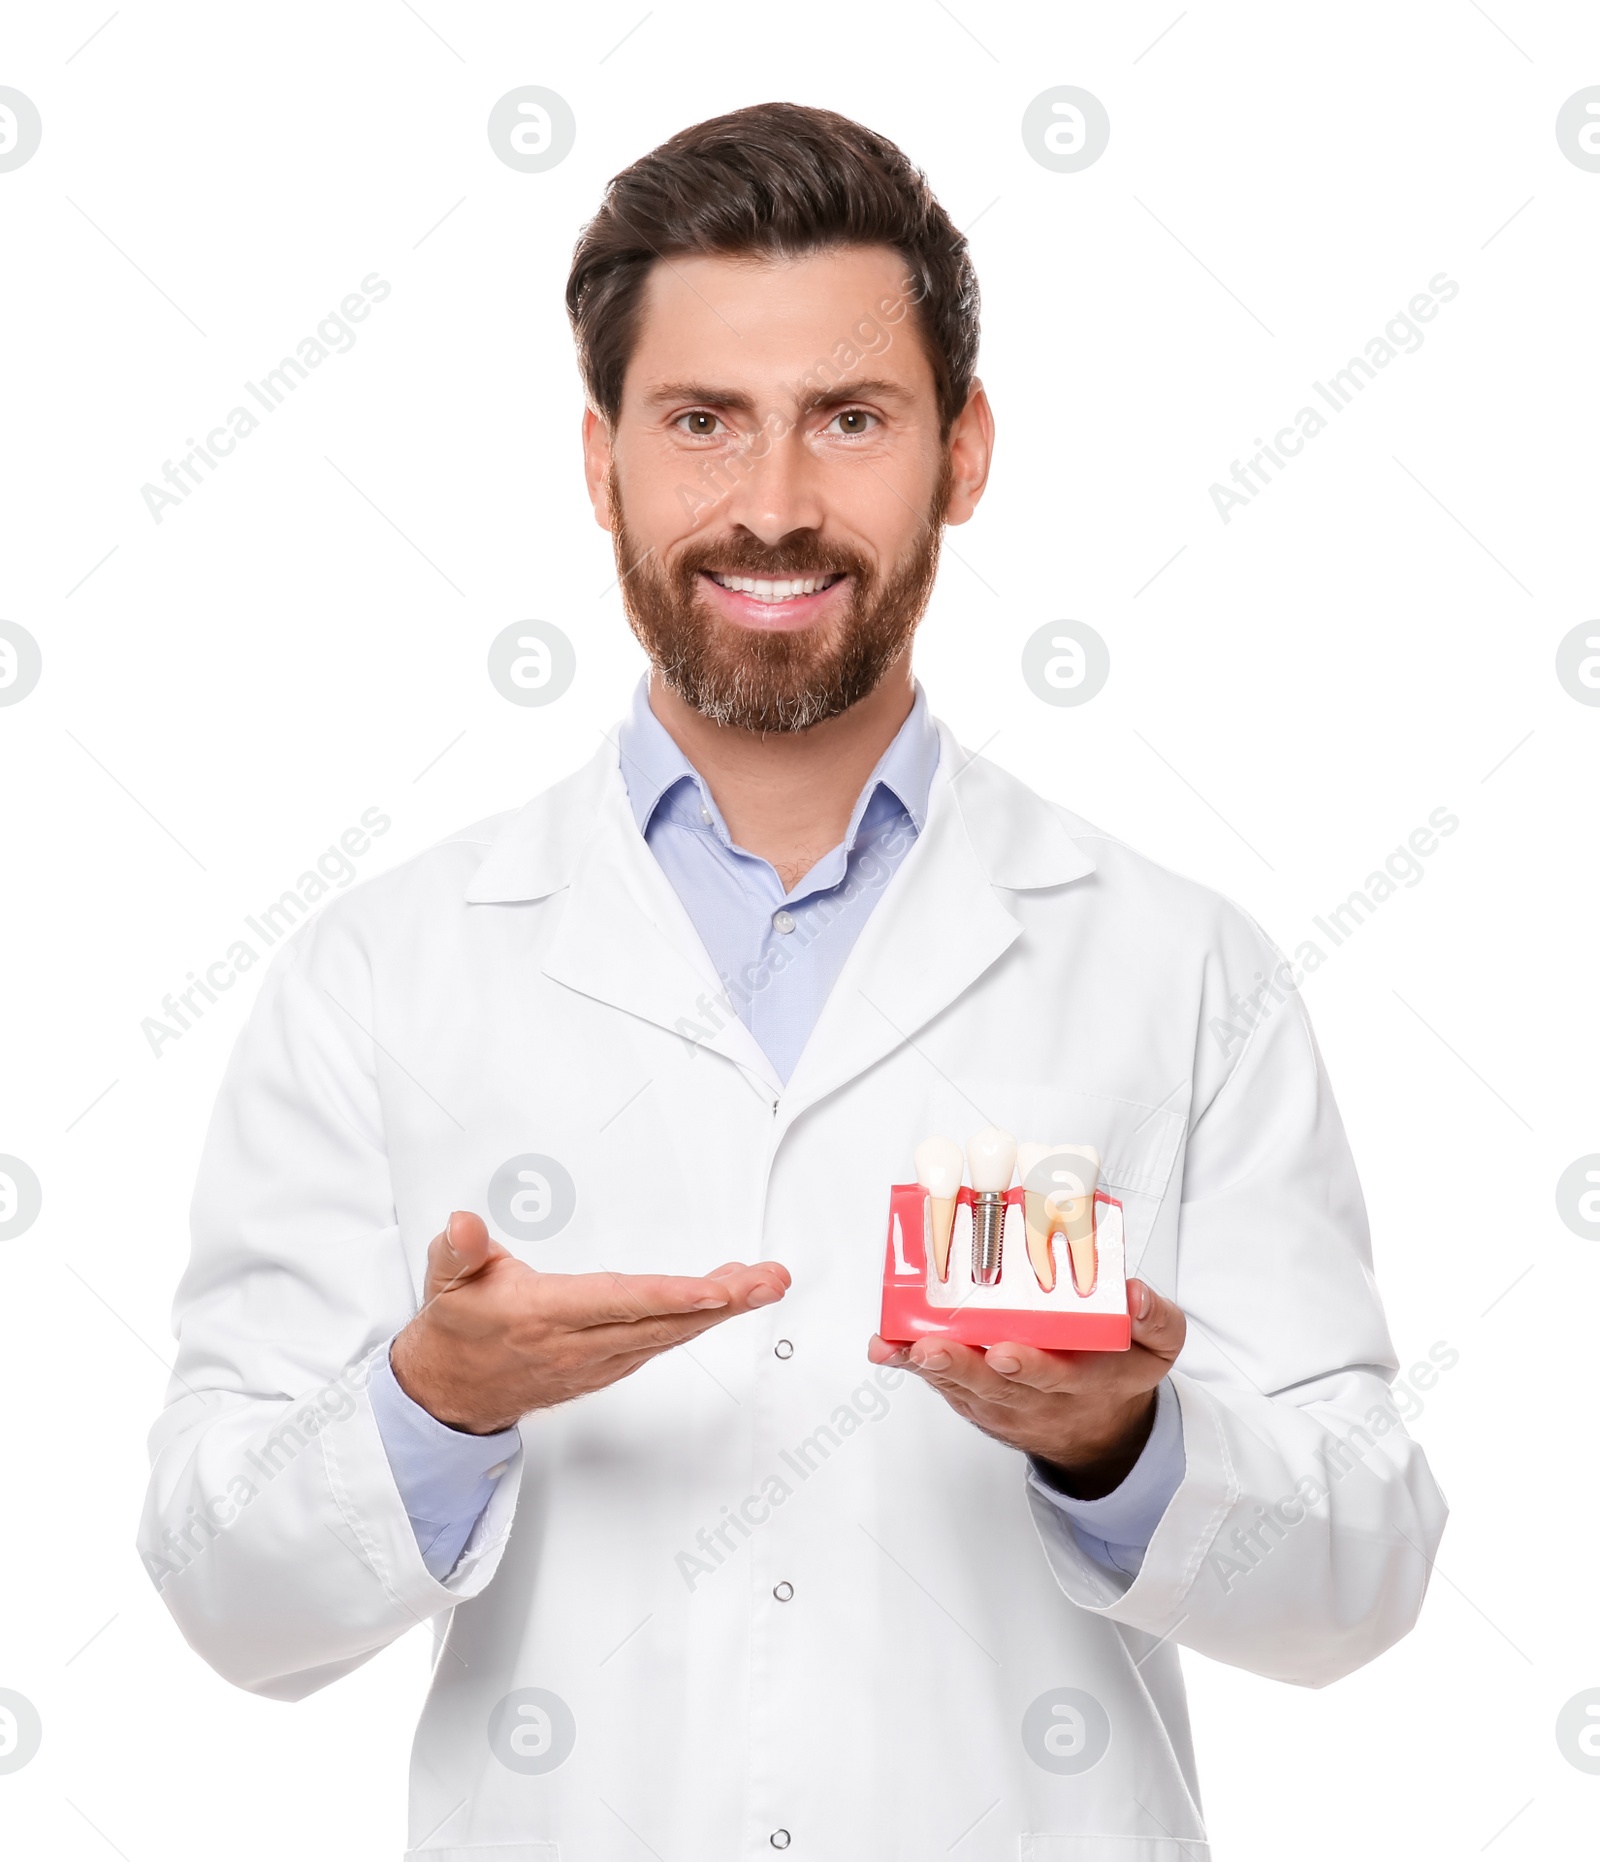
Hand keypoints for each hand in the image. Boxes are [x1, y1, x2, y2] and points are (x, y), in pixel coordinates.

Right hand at [391, 1211, 789, 1432]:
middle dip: (722, 1301)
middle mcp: (578, 1344)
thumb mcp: (445, 1280)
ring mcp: (597, 1362)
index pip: (618, 1303)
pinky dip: (697, 1321)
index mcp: (543, 1316)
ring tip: (764, 1282)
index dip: (670, 1296)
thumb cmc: (457, 1329)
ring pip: (669, 1334)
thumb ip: (458, 1249)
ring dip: (721, 1310)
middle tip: (769, 1280)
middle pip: (662, 1322)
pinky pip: (661, 1343)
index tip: (716, 1289)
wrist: (448, 1395)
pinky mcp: (607, 1367)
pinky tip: (726, 1300)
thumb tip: (463, 1224)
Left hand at [866, 1278, 1183, 1497]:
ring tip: (898, 1347)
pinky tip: (888, 1348)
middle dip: (961, 1368)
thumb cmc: (1119, 1371)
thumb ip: (1157, 1320)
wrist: (1099, 1429)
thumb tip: (1136, 1293)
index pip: (1053, 1378)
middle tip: (932, 1349)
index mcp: (1081, 1382)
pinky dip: (913, 1367)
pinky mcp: (975, 1400)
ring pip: (959, 1386)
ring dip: (927, 1367)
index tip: (1005, 1352)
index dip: (1028, 1367)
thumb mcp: (1158, 1349)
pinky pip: (942, 1384)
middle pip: (993, 1386)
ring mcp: (1000, 1403)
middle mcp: (1035, 1398)